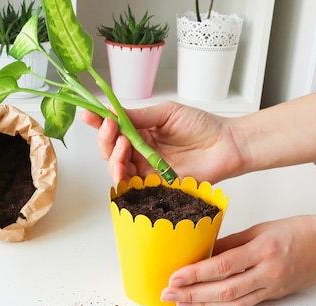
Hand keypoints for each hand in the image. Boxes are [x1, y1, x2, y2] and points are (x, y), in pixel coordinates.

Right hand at [80, 101, 241, 183]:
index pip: (113, 129)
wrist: (226, 145)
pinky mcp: (157, 185)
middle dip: (105, 140)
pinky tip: (126, 165)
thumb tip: (111, 110)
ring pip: (117, 169)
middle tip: (111, 128)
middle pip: (110, 151)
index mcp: (140, 132)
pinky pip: (134, 186)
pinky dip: (124, 177)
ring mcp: (148, 169)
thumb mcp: (166, 113)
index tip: (88, 115)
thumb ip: (139, 116)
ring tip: (122, 144)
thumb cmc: (201, 126)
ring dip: (113, 158)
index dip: (98, 124)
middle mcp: (140, 151)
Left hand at [160, 215, 315, 305]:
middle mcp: (268, 272)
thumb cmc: (301, 231)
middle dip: (192, 294)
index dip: (196, 273)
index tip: (174, 276)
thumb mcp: (262, 228)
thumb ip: (232, 242)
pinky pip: (244, 304)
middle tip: (168, 294)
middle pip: (223, 290)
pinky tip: (205, 305)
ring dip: (203, 305)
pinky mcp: (274, 295)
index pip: (222, 265)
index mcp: (263, 249)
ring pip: (232, 303)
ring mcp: (272, 287)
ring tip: (180, 303)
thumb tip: (205, 252)